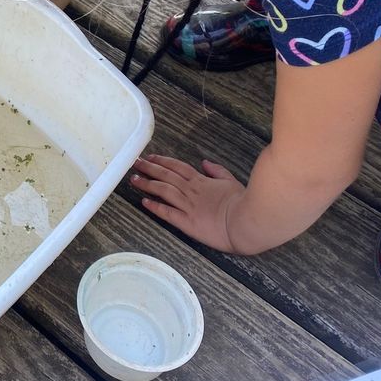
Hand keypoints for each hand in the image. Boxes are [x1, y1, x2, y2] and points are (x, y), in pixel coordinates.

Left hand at [131, 154, 245, 252]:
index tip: (150, 157)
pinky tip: (144, 202)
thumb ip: (217, 171)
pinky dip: (155, 207)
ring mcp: (188, 206)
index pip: (177, 167)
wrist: (247, 221)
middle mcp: (191, 191)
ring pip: (163, 191)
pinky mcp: (188, 223)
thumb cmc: (243, 202)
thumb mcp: (231, 181)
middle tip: (135, 163)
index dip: (162, 161)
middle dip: (149, 168)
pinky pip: (168, 213)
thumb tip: (205, 162)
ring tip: (134, 179)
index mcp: (201, 181)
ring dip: (147, 184)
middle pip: (166, 176)